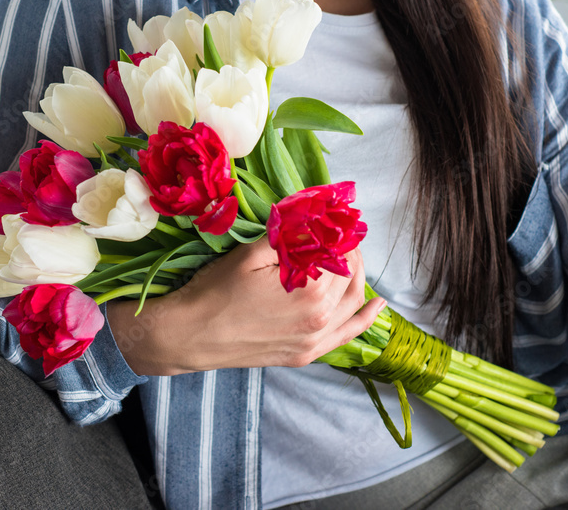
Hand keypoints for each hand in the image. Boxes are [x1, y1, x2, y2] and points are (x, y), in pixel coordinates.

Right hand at [107, 238, 382, 375]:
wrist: (190, 335)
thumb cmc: (215, 290)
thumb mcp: (251, 253)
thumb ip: (290, 234)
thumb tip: (318, 214)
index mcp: (311, 292)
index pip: (340, 252)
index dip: (339, 230)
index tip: (335, 215)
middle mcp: (321, 320)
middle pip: (351, 276)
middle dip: (349, 250)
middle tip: (338, 231)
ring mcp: (315, 341)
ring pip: (352, 302)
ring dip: (357, 276)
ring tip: (351, 256)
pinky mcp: (306, 354)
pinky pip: (347, 336)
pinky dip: (365, 319)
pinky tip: (377, 305)